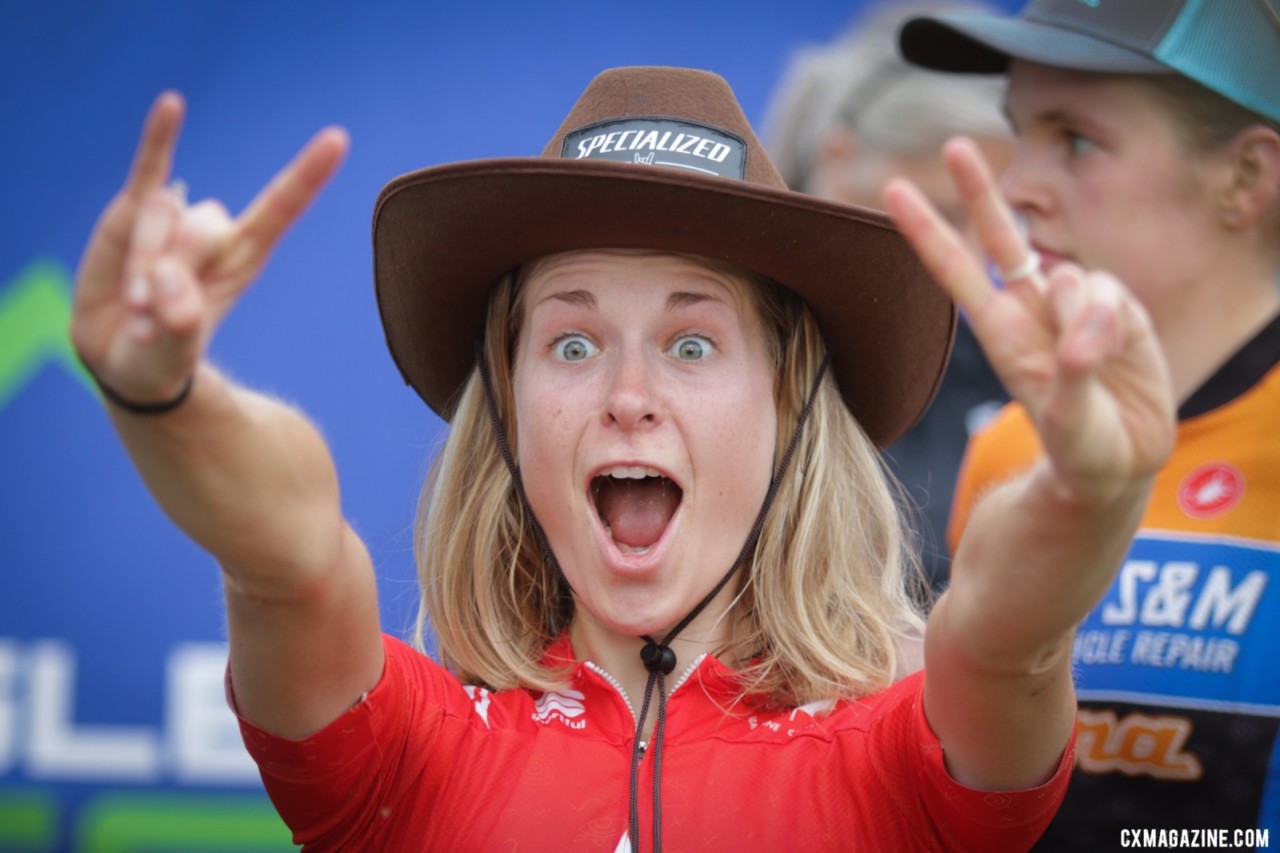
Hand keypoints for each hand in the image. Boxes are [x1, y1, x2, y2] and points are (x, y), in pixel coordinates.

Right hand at [70, 92, 348, 404]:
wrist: (122, 356)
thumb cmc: (161, 356)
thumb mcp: (172, 351)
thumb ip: (176, 319)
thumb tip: (166, 280)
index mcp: (243, 260)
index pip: (281, 209)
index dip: (307, 176)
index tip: (337, 139)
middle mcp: (215, 234)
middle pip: (202, 228)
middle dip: (171, 276)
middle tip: (154, 322)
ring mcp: (174, 219)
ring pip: (162, 216)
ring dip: (142, 268)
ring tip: (136, 310)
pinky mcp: (132, 213)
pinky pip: (148, 169)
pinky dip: (159, 138)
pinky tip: (174, 104)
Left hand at [883, 137, 1174, 505]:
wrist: (1123, 459)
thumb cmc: (1082, 447)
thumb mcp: (1070, 421)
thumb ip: (1076, 371)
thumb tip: (1088, 322)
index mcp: (999, 333)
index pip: (954, 271)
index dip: (926, 232)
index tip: (893, 191)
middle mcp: (1030, 308)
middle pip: (999, 237)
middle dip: (978, 191)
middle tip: (954, 145)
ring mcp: (1074, 304)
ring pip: (1074, 277)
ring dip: (1084, 318)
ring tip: (1092, 367)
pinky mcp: (1118, 306)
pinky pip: (1113, 292)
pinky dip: (1116, 321)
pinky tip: (1117, 353)